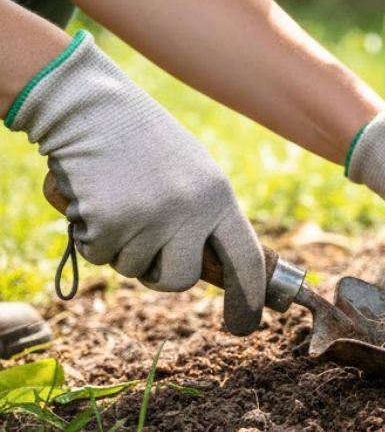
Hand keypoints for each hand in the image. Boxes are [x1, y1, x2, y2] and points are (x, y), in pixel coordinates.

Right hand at [6, 31, 264, 334]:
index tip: (245, 324)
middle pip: (181, 280)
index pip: (246, 259)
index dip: (247, 297)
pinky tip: (96, 200)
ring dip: (121, 247)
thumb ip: (206, 214)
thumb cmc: (143, 139)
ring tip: (119, 201)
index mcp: (219, 197)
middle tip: (148, 250)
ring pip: (134, 269)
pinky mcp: (109, 225)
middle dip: (161, 276)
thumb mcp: (193, 171)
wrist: (90, 108)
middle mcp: (191, 212)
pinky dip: (92, 237)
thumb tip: (216, 264)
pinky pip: (100, 256)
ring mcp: (150, 220)